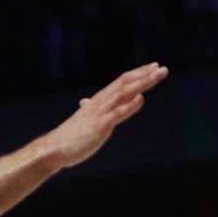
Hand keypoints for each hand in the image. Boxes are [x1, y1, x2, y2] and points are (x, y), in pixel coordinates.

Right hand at [39, 64, 167, 168]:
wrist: (55, 148)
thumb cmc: (70, 136)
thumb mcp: (83, 120)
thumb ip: (88, 110)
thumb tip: (86, 102)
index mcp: (99, 100)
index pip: (122, 81)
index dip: (138, 73)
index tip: (153, 67)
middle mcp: (101, 102)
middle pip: (126, 82)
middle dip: (145, 74)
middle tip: (162, 68)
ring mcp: (101, 112)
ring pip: (124, 92)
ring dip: (142, 83)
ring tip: (157, 75)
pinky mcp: (100, 125)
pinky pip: (117, 113)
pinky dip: (130, 105)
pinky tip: (141, 98)